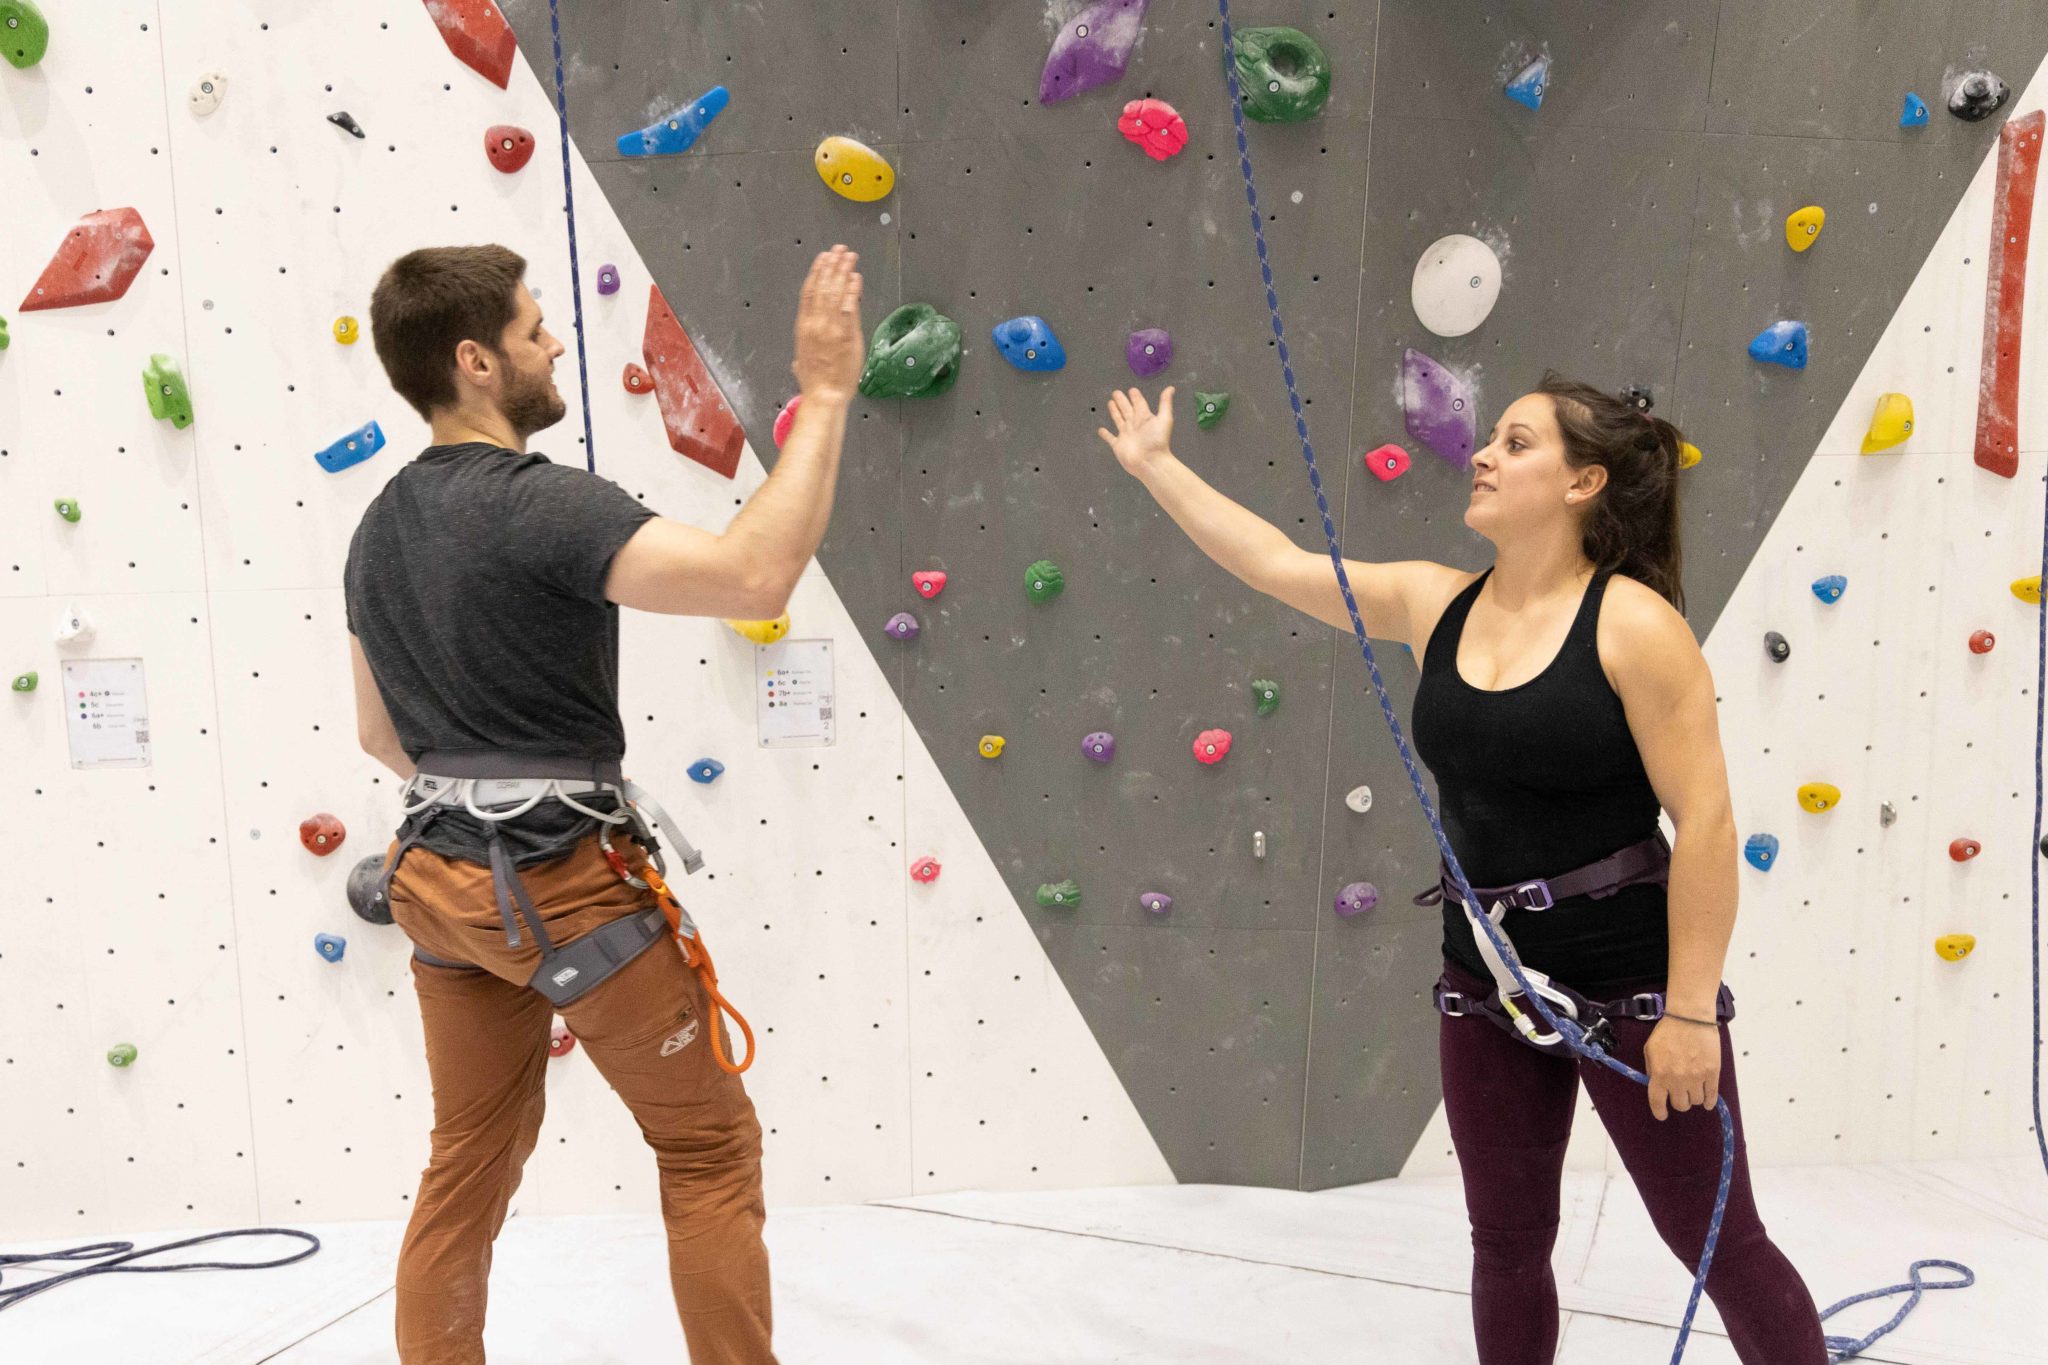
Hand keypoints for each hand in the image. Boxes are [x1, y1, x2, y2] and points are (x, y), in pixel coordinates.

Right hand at [791, 245, 862, 402]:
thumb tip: (799, 358)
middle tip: (839, 250)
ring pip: (836, 292)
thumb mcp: (802, 362)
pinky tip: (856, 278)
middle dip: (832, 265)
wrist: (824, 395)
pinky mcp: (846, 334)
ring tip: (849, 257)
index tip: (823, 259)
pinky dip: (853, 290)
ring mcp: (831, 327)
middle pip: (823, 286)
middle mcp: (816, 323)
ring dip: (843, 271)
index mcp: (804, 327)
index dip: (816, 272)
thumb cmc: (814, 383)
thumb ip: (804, 352)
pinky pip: (850, 307)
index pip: (809, 292)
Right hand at [1097, 386, 1175, 475]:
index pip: (1139, 404)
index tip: (1132, 390)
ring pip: (1118, 419)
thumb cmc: (1158, 441)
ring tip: (1110, 403)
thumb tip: (1171, 388)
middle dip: (1122, 401)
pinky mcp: (1118, 445)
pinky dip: (1105, 434)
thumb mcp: (1164, 419)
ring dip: (1114, 411)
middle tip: (1116, 392)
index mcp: (1144, 418)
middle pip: (1126, 409)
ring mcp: (1125, 435)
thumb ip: (1165, 403)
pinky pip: (1110, 438)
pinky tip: (1101, 430)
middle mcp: (1134, 424)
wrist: (1151, 462)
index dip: (1135, 397)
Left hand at [1643, 1014, 1720, 1120]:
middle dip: (1679, 1102)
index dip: (1660, 1112)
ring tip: (1693, 1089)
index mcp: (1659, 1074)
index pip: (1657, 1102)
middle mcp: (1677, 1079)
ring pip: (1696, 1101)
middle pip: (1680, 1105)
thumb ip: (1651, 1069)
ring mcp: (1696, 1077)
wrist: (1690, 1017)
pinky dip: (1709, 1101)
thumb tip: (1655, 1084)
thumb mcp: (1650, 1050)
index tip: (1662, 1115)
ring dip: (1694, 1098)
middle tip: (1680, 1094)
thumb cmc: (1668, 1032)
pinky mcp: (1712, 1073)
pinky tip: (1707, 1102)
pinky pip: (1711, 1096)